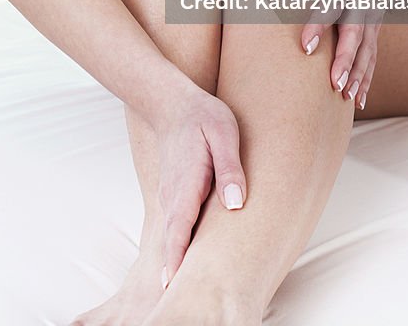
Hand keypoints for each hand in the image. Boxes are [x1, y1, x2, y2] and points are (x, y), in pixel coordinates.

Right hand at [154, 83, 246, 288]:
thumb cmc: (203, 116)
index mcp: (187, 185)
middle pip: (171, 244)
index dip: (177, 261)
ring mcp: (171, 200)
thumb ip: (230, 167)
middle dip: (173, 276)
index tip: (175, 290)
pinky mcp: (175, 199)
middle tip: (178, 308)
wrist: (172, 103)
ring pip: (172, 240)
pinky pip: (176, 231)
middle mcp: (173, 198)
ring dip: (175, 268)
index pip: (179, 231)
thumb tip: (236, 204)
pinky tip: (186, 272)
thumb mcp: (224, 132)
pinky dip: (177, 253)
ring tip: (182, 301)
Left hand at [250, 0, 407, 108]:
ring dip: (358, 73)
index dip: (321, 23)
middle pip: (357, 32)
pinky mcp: (377, 25)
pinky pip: (373, 55)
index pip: (334, 2)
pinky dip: (367, 78)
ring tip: (344, 96)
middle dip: (347, 58)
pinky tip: (356, 99)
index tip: (305, 46)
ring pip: (368, 49)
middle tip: (334, 83)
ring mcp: (375, 14)